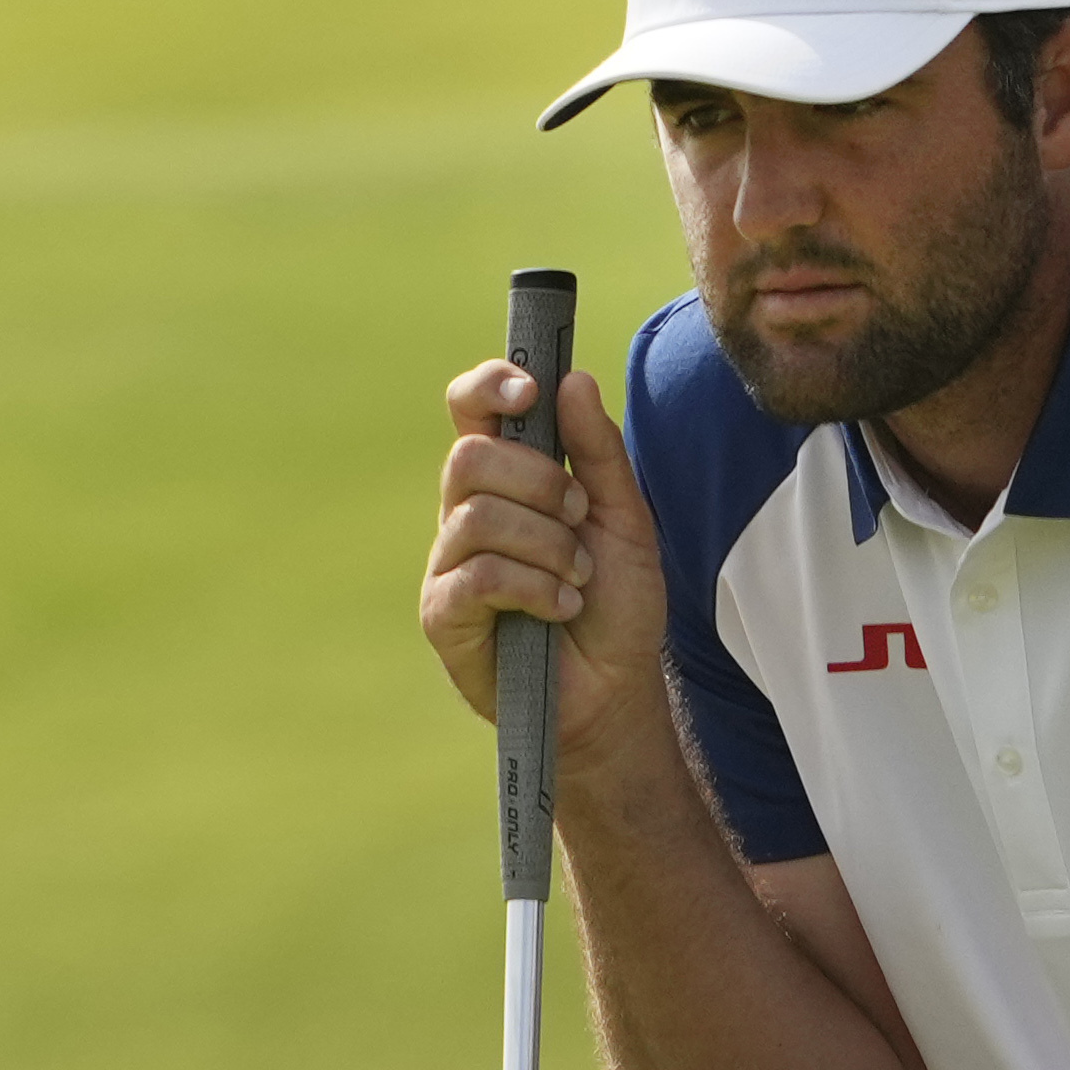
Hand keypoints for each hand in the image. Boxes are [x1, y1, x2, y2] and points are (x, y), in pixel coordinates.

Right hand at [416, 349, 666, 752]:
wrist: (615, 689)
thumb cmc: (615, 605)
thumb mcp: (626, 518)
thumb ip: (599, 452)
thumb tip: (571, 380)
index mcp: (506, 478)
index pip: (471, 409)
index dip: (489, 386)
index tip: (529, 391)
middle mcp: (467, 513)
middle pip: (470, 457)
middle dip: (540, 481)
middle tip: (580, 516)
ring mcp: (449, 564)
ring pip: (478, 517)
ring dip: (547, 543)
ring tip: (577, 576)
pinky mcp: (443, 614)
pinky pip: (478, 575)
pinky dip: (533, 587)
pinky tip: (560, 607)